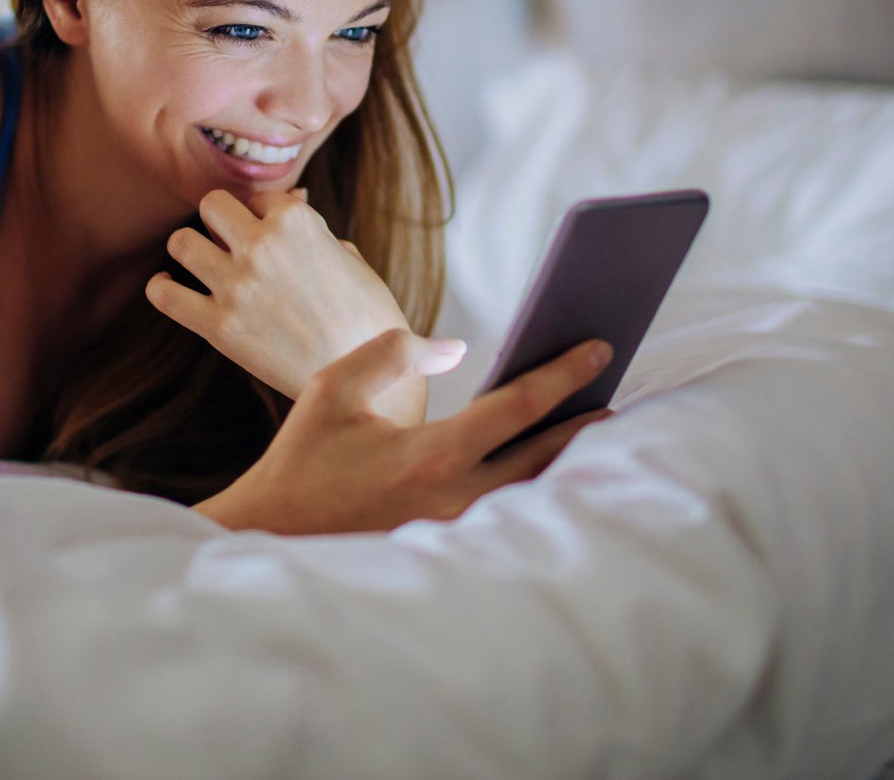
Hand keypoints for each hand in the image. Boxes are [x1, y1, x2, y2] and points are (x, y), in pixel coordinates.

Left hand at [147, 187, 411, 406]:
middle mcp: (262, 246)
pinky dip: (161, 287)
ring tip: (200, 263)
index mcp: (296, 221)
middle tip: (228, 242)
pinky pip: (163, 295)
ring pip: (180, 242)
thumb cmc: (367, 317)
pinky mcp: (219, 328)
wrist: (368, 379)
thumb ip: (313, 228)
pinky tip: (169, 286)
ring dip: (189, 249)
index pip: (258, 197)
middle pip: (210, 205)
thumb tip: (292, 197)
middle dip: (219, 220)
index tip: (270, 238)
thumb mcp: (350, 258)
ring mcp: (237, 287)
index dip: (263, 217)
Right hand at [192, 330, 614, 534]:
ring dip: (566, 455)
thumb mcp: (334, 388)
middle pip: (544, 456)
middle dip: (585, 419)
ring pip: (533, 490)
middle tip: (618, 386)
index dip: (563, 373)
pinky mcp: (448, 547)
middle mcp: (453, 500)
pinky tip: (549, 459)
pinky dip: (535, 481)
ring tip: (594, 420)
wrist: (275, 536)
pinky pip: (508, 510)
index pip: (517, 408)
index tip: (598, 346)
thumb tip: (458, 349)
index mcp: (429, 457)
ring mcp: (455, 531)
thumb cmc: (304, 459)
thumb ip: (396, 352)